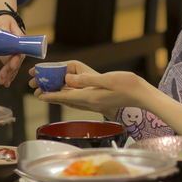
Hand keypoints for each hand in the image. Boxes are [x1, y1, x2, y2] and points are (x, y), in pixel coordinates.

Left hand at [0, 15, 25, 86]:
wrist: (2, 23)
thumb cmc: (4, 21)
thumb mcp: (3, 22)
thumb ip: (4, 27)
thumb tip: (4, 32)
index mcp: (20, 40)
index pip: (20, 52)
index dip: (16, 59)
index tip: (12, 65)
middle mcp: (19, 49)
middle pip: (17, 62)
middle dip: (10, 70)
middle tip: (2, 76)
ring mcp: (14, 55)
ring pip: (14, 68)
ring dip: (9, 76)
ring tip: (2, 81)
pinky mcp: (9, 59)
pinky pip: (10, 69)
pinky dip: (8, 76)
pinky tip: (4, 83)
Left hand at [30, 62, 154, 119]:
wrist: (143, 96)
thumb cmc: (129, 86)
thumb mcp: (108, 79)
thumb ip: (87, 80)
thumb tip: (69, 78)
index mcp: (91, 97)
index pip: (66, 97)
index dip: (51, 96)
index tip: (38, 95)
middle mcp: (91, 102)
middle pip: (66, 100)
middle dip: (51, 96)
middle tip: (38, 92)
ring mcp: (95, 103)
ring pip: (72, 101)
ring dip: (60, 96)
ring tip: (49, 92)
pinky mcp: (100, 101)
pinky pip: (80, 100)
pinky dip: (70, 97)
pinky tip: (69, 93)